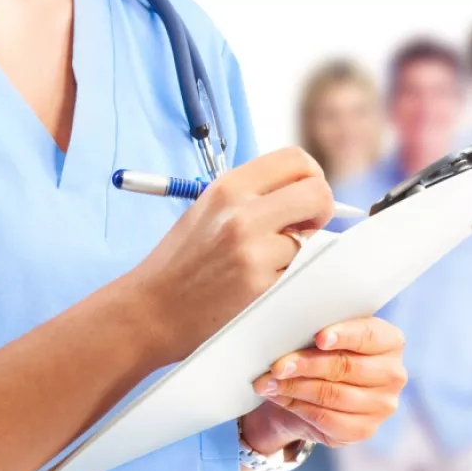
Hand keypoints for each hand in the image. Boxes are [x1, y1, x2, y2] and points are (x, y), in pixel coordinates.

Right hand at [126, 147, 333, 366]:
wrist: (151, 311)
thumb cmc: (182, 263)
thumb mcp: (209, 210)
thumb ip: (255, 197)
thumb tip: (307, 194)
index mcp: (228, 188)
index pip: (296, 159)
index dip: (312, 176)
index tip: (306, 197)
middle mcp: (241, 214)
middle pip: (318, 193)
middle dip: (321, 210)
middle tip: (306, 228)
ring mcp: (254, 252)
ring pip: (314, 240)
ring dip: (302, 251)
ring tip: (270, 263)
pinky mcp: (263, 287)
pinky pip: (301, 274)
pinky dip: (291, 279)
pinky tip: (264, 285)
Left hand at [240, 317, 406, 451]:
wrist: (316, 392)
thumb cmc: (322, 354)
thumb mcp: (323, 336)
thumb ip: (317, 329)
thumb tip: (287, 330)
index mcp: (390, 341)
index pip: (370, 335)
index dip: (344, 335)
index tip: (319, 337)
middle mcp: (393, 374)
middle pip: (346, 367)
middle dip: (306, 365)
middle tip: (277, 365)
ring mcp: (382, 405)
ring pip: (332, 395)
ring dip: (295, 387)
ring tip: (268, 382)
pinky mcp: (364, 429)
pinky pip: (326, 419)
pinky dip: (298, 407)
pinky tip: (279, 397)